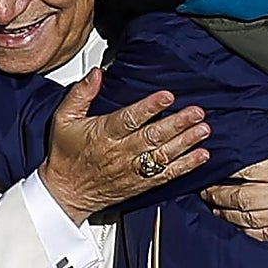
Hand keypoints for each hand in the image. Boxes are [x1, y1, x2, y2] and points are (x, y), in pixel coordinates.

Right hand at [39, 68, 210, 223]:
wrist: (65, 193)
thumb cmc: (65, 155)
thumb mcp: (63, 119)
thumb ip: (80, 94)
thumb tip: (96, 74)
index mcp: (102, 134)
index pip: (128, 119)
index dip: (149, 108)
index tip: (166, 97)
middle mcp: (120, 153)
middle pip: (152, 137)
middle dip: (177, 123)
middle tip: (196, 112)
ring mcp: (133, 170)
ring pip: (163, 155)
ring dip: (186, 142)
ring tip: (203, 130)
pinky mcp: (141, 184)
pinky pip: (166, 175)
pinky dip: (186, 166)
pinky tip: (201, 156)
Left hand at [200, 110, 267, 240]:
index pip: (246, 171)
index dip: (224, 171)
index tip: (212, 167)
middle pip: (241, 198)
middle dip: (217, 195)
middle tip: (205, 190)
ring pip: (249, 219)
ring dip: (227, 214)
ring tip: (215, 206)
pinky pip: (267, 235)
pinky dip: (248, 231)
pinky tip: (238, 223)